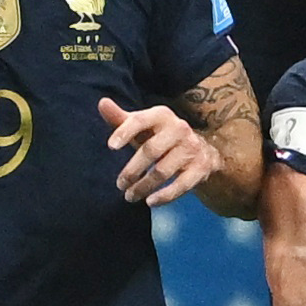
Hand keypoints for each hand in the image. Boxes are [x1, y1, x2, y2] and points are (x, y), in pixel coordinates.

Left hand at [96, 92, 211, 207]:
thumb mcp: (143, 128)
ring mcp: (191, 148)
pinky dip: (165, 196)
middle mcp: (179, 128)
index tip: (111, 147)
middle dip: (132, 170)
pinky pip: (181, 185)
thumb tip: (102, 103)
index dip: (125, 132)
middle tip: (119, 184)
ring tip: (130, 196)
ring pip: (163, 171)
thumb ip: (121, 118)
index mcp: (161, 115)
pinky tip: (150, 202)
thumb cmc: (161, 137)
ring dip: (144, 186)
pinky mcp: (201, 167)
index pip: (140, 120)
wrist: (203, 150)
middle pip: (151, 150)